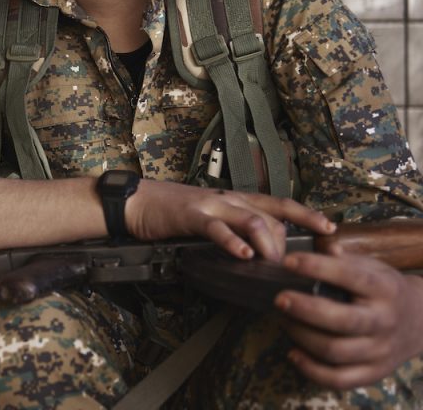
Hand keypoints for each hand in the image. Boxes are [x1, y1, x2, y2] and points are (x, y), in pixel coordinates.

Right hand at [127, 180, 333, 260]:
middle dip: (285, 246)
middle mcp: (229, 199)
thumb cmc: (172, 213)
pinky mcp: (191, 215)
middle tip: (286, 270)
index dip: (307, 214)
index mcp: (235, 199)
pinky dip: (233, 242)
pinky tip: (242, 256)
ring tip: (270, 265)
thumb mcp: (210, 217)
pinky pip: (218, 228)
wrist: (137, 201)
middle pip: (273, 219)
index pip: (280, 204)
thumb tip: (256, 254)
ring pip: (253, 220)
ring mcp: (211, 205)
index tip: (330, 228)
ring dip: (267, 246)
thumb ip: (233, 229)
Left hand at [275, 247, 422, 388]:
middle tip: (279, 298)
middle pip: (341, 320)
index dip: (317, 267)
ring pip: (335, 351)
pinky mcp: (373, 373)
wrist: (420, 322)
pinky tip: (293, 353)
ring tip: (283, 321)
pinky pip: (339, 379)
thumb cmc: (385, 290)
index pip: (351, 276)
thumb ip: (346, 259)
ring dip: (301, 336)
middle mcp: (384, 321)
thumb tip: (322, 248)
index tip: (288, 262)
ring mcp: (380, 351)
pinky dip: (311, 370)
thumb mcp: (374, 268)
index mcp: (385, 290)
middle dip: (304, 309)